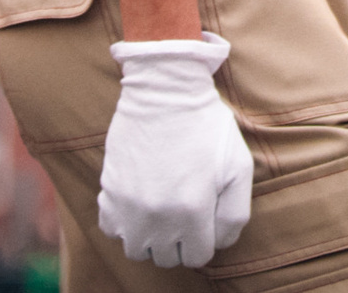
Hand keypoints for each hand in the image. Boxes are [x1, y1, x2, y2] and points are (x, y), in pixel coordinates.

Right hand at [98, 33, 251, 267]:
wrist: (165, 89)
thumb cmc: (206, 126)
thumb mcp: (238, 166)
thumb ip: (235, 214)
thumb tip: (220, 242)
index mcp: (193, 211)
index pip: (197, 257)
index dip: (204, 240)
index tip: (203, 217)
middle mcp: (158, 216)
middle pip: (166, 257)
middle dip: (179, 240)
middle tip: (184, 211)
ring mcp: (129, 205)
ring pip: (136, 249)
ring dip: (150, 237)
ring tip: (161, 210)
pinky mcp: (109, 190)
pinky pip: (111, 227)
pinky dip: (123, 221)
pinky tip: (138, 200)